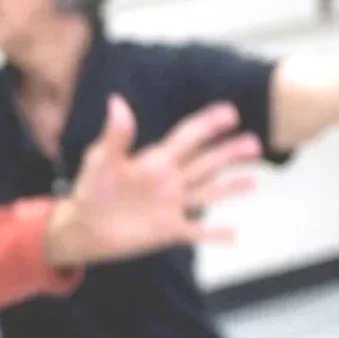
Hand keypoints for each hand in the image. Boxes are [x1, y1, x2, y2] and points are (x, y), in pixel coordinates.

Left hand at [46, 96, 259, 266]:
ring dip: (230, 186)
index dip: (208, 124)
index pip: (188, 138)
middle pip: (206, 163)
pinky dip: (214, 234)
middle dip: (229, 153)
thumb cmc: (90, 190)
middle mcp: (170, 180)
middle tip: (256, 144)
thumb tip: (117, 102)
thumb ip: (115, 136)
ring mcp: (172, 205)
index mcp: (156, 160)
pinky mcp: (168, 230)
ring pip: (207, 192)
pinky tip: (235, 235)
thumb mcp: (101, 160)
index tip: (230, 113)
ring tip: (253, 180)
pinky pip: (196, 232)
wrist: (83, 227)